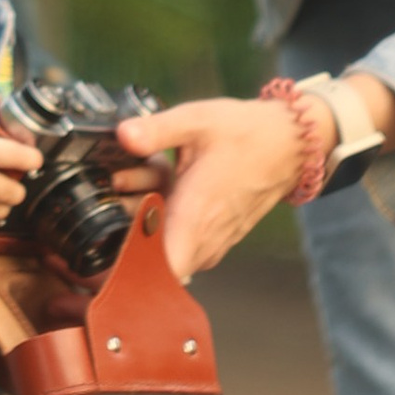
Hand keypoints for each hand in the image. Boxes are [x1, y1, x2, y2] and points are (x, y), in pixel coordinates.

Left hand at [116, 98, 307, 276]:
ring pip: (161, 244)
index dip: (122, 265)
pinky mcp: (213, 238)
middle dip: (126, 220)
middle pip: (145, 254)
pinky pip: (178, 236)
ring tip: (149, 174)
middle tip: (123, 181)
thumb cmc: (247, 134)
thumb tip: (123, 134)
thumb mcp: (197, 121)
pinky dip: (165, 213)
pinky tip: (166, 181)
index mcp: (195, 219)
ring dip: (145, 212)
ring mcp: (210, 243)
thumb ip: (156, 130)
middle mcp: (202, 240)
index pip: (155, 273)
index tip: (105, 234)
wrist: (289, 144)